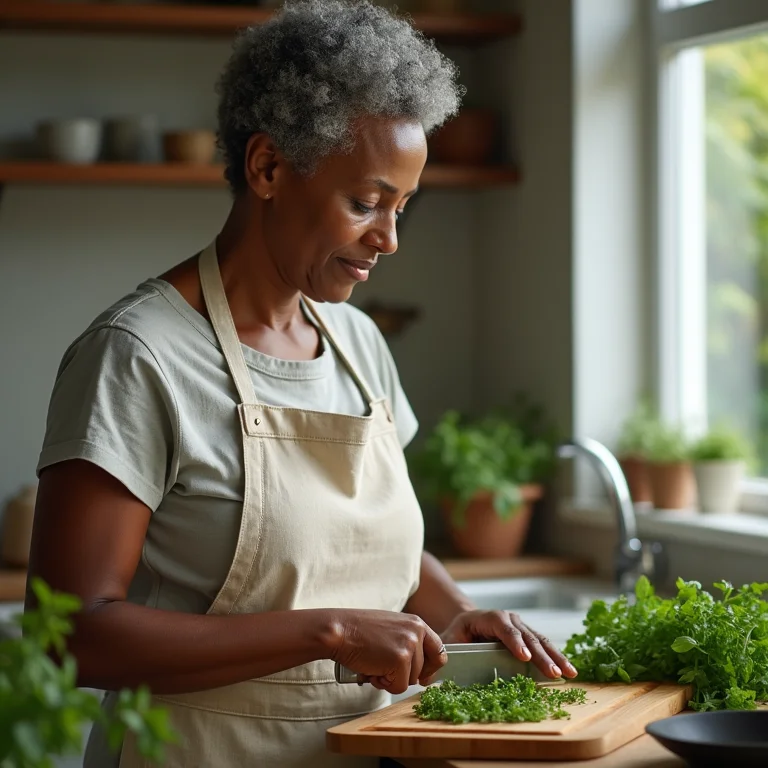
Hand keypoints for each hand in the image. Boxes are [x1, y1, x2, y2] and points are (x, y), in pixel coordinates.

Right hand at [328, 610, 446, 693]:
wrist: (339, 630)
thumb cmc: (358, 631)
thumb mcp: (391, 629)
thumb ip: (408, 643)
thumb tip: (423, 674)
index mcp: (416, 623)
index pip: (439, 650)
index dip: (431, 668)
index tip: (423, 677)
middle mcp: (417, 632)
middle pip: (424, 670)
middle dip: (404, 675)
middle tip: (384, 666)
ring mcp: (410, 645)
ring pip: (411, 680)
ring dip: (391, 679)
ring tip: (374, 664)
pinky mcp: (400, 660)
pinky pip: (399, 687)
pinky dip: (384, 684)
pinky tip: (372, 670)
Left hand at [439, 609, 577, 680]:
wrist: (467, 624)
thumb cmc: (456, 635)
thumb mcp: (447, 640)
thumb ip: (444, 653)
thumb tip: (431, 674)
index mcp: (485, 617)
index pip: (501, 626)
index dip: (513, 641)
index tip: (524, 657)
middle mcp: (507, 618)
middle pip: (526, 635)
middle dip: (540, 655)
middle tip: (553, 673)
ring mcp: (520, 625)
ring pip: (539, 640)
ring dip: (555, 657)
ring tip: (568, 673)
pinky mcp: (528, 635)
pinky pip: (544, 645)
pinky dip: (556, 657)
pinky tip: (569, 670)